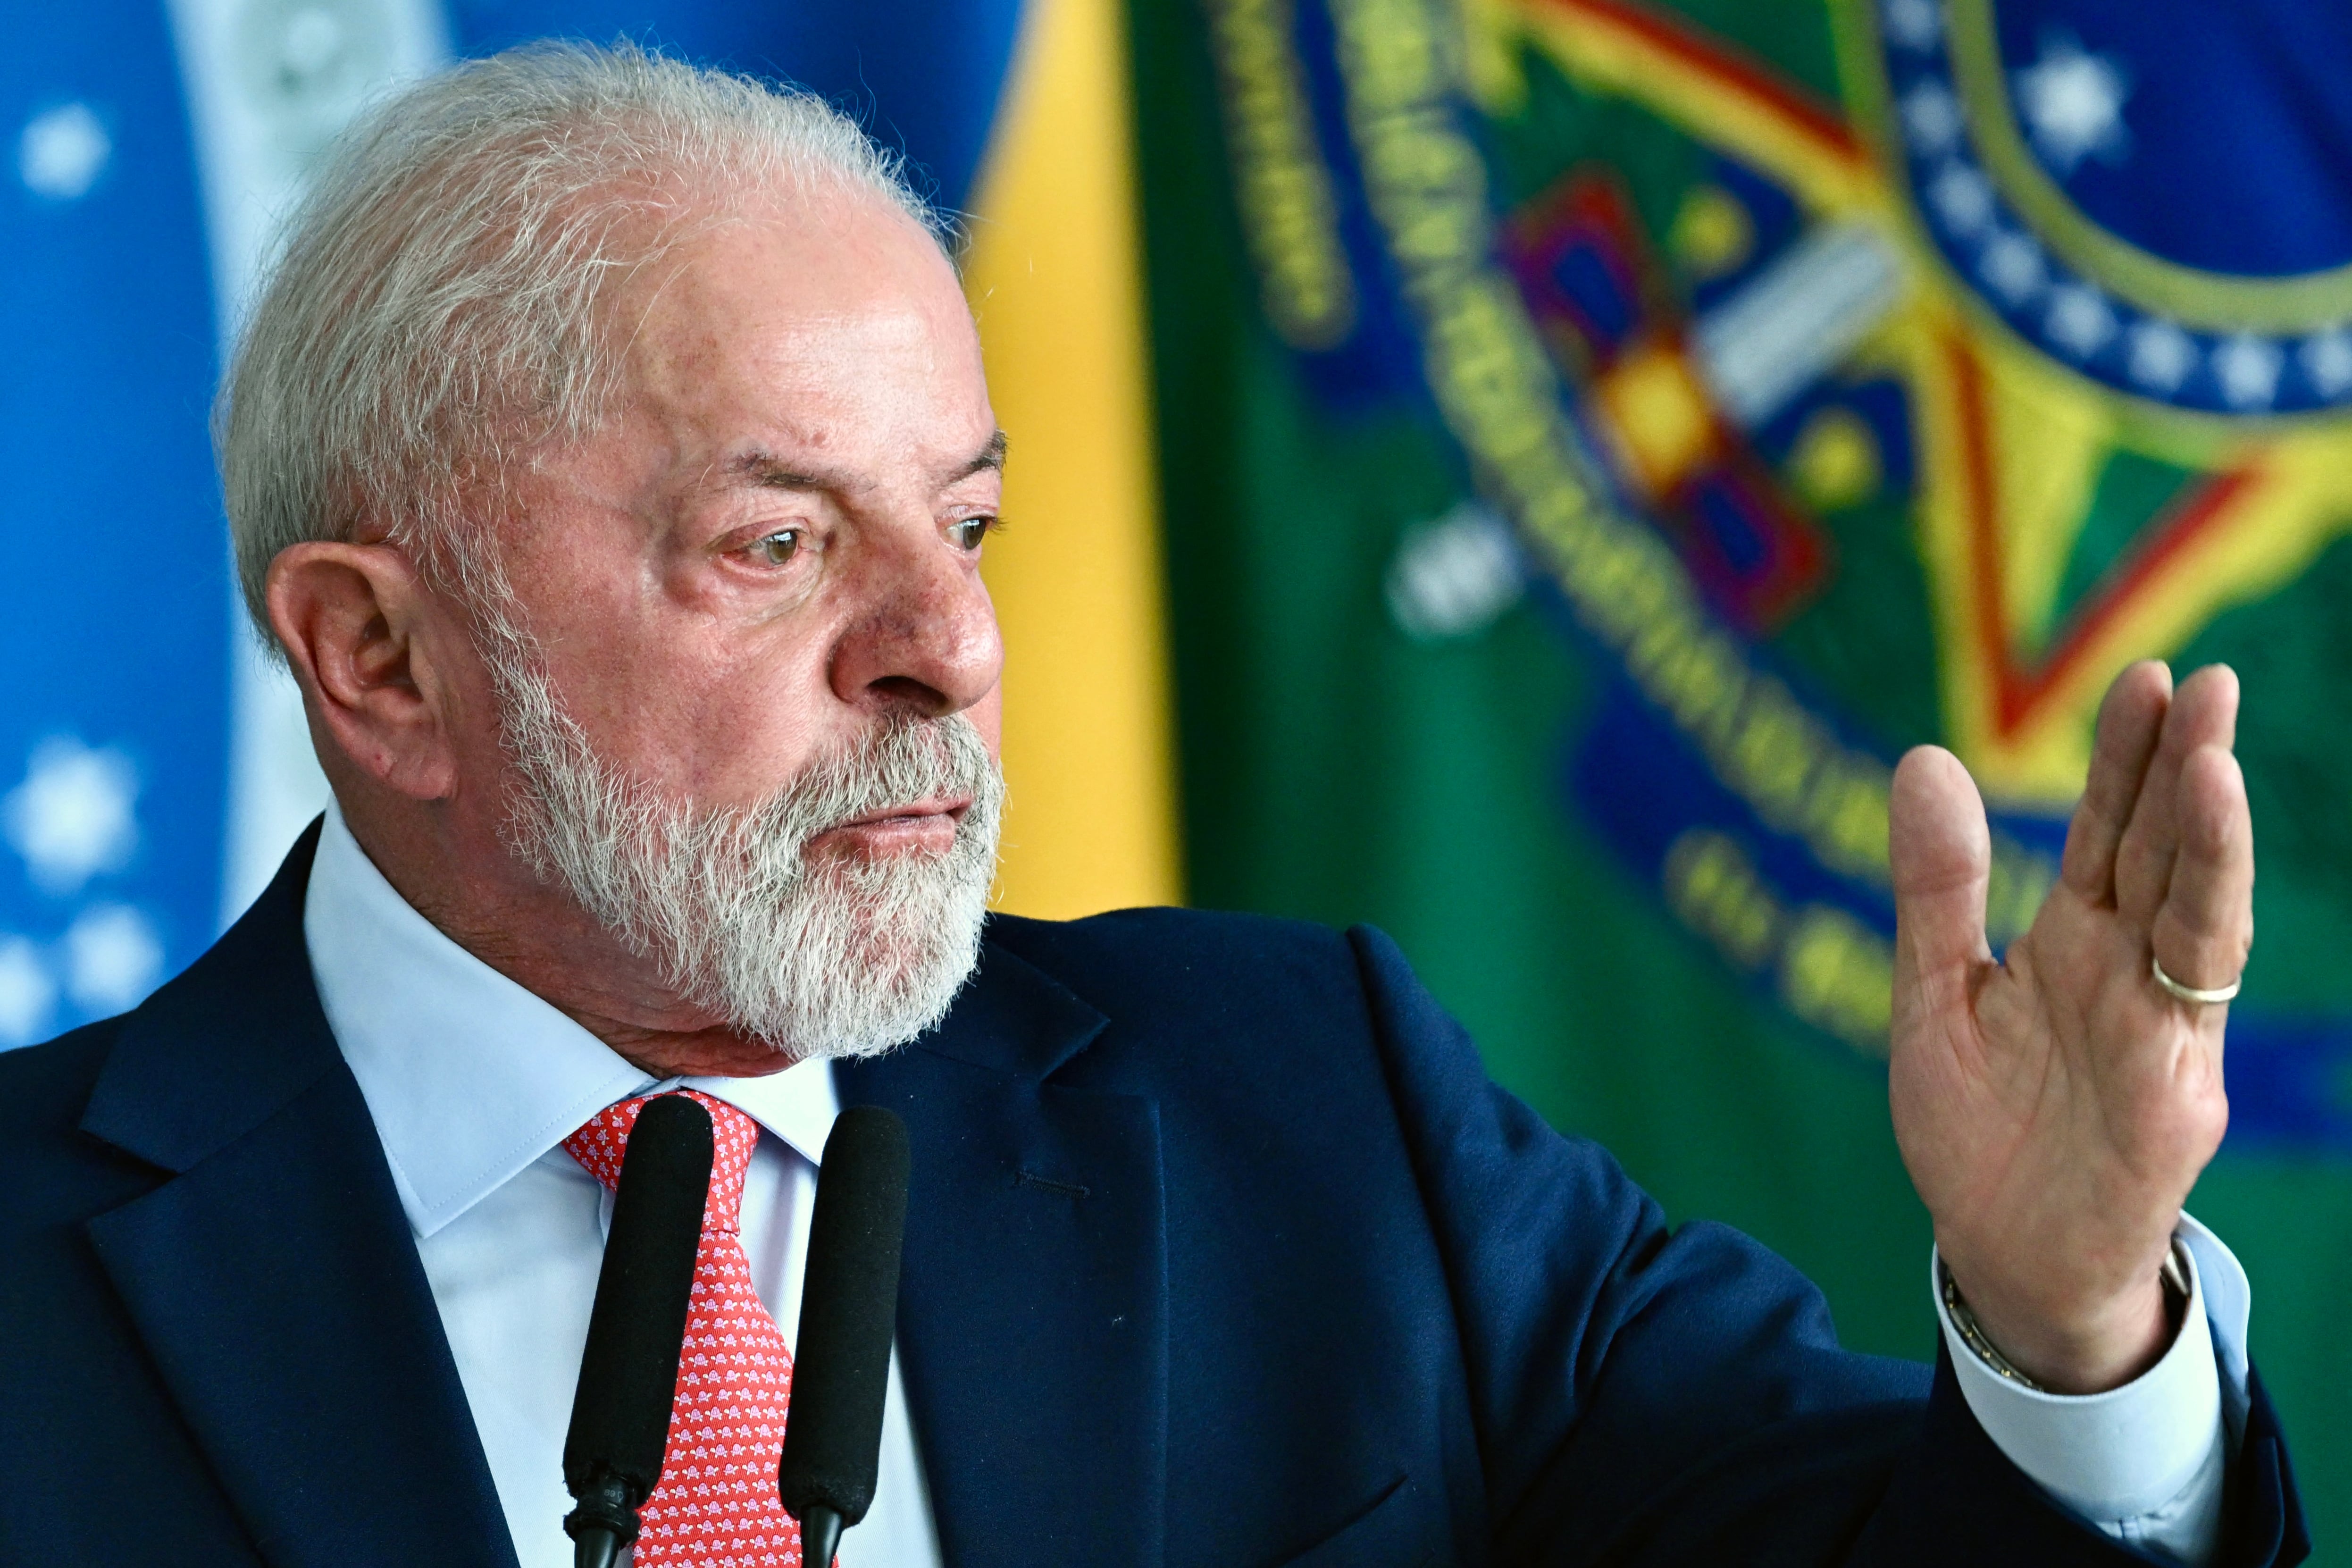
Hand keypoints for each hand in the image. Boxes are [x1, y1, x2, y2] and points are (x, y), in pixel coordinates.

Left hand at [1888, 661, 2248, 1392]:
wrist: (1998, 1252)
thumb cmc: (1976, 1130)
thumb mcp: (1933, 994)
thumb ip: (1936, 887)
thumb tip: (1923, 758)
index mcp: (2075, 945)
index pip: (2111, 832)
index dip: (2127, 759)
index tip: (2146, 679)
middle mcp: (2129, 973)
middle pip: (2163, 853)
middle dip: (2183, 768)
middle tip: (2198, 678)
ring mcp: (2161, 1027)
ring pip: (2196, 911)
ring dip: (2208, 833)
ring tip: (2210, 751)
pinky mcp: (2175, 1087)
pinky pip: (2192, 992)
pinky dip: (2202, 923)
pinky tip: (2207, 862)